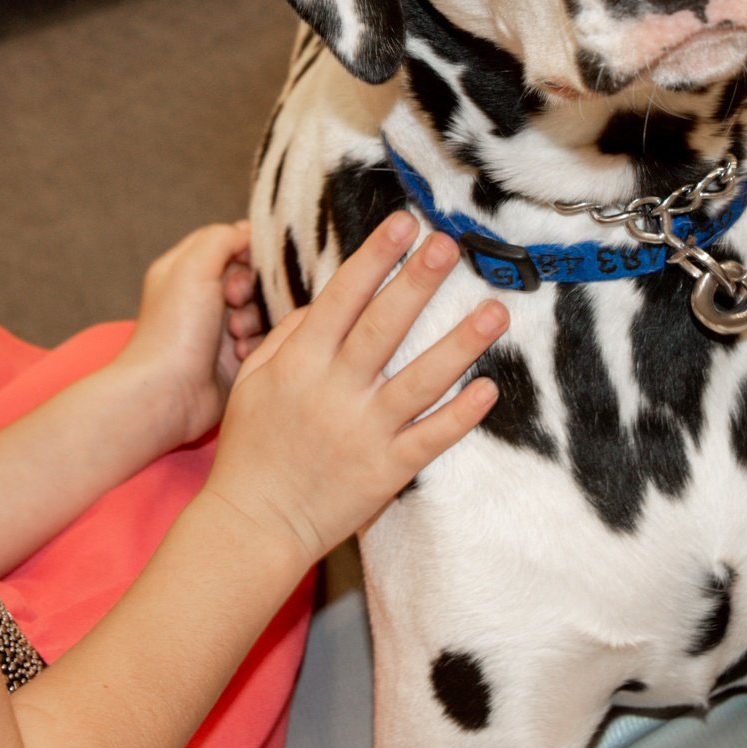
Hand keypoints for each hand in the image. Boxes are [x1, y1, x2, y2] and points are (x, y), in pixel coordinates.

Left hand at [111, 222, 268, 449]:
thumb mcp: (193, 267)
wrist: (169, 393)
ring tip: (236, 335)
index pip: (229, 243)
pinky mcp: (236, 357)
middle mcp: (203, 297)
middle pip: (250, 276)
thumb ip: (222, 238)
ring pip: (261, 309)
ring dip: (253, 319)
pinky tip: (240, 354)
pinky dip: (256, 344)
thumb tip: (247, 233)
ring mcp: (220, 329)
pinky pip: (264, 339)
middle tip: (233, 301)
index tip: (247, 263)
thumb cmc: (174, 328)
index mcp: (185, 270)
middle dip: (250, 288)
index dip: (246, 250)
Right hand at [202, 213, 505, 565]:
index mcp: (300, 363)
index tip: (404, 224)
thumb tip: (327, 301)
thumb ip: (288, 336)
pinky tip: (488, 388)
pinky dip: (460, 414)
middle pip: (384, 327)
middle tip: (450, 244)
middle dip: (418, 281)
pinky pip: (430, 438)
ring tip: (495, 311)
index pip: (342, 298)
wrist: (253, 523)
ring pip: (419, 380)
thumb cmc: (251, 448)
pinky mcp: (385, 470)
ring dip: (459, 343)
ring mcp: (363, 432)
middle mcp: (334, 392)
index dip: (374, 258)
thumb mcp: (253, 381)